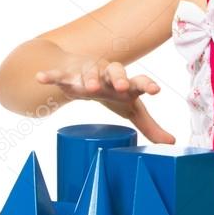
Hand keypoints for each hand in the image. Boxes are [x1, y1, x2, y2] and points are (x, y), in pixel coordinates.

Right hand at [35, 56, 174, 143]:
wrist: (84, 73)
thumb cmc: (112, 92)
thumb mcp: (130, 109)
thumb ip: (150, 126)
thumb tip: (172, 143)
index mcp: (126, 83)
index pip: (139, 82)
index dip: (147, 85)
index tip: (155, 91)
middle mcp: (108, 74)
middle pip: (116, 71)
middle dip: (119, 78)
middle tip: (123, 86)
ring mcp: (87, 72)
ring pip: (89, 72)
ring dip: (90, 79)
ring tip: (90, 88)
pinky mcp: (68, 74)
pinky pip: (59, 74)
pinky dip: (50, 75)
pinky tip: (41, 78)